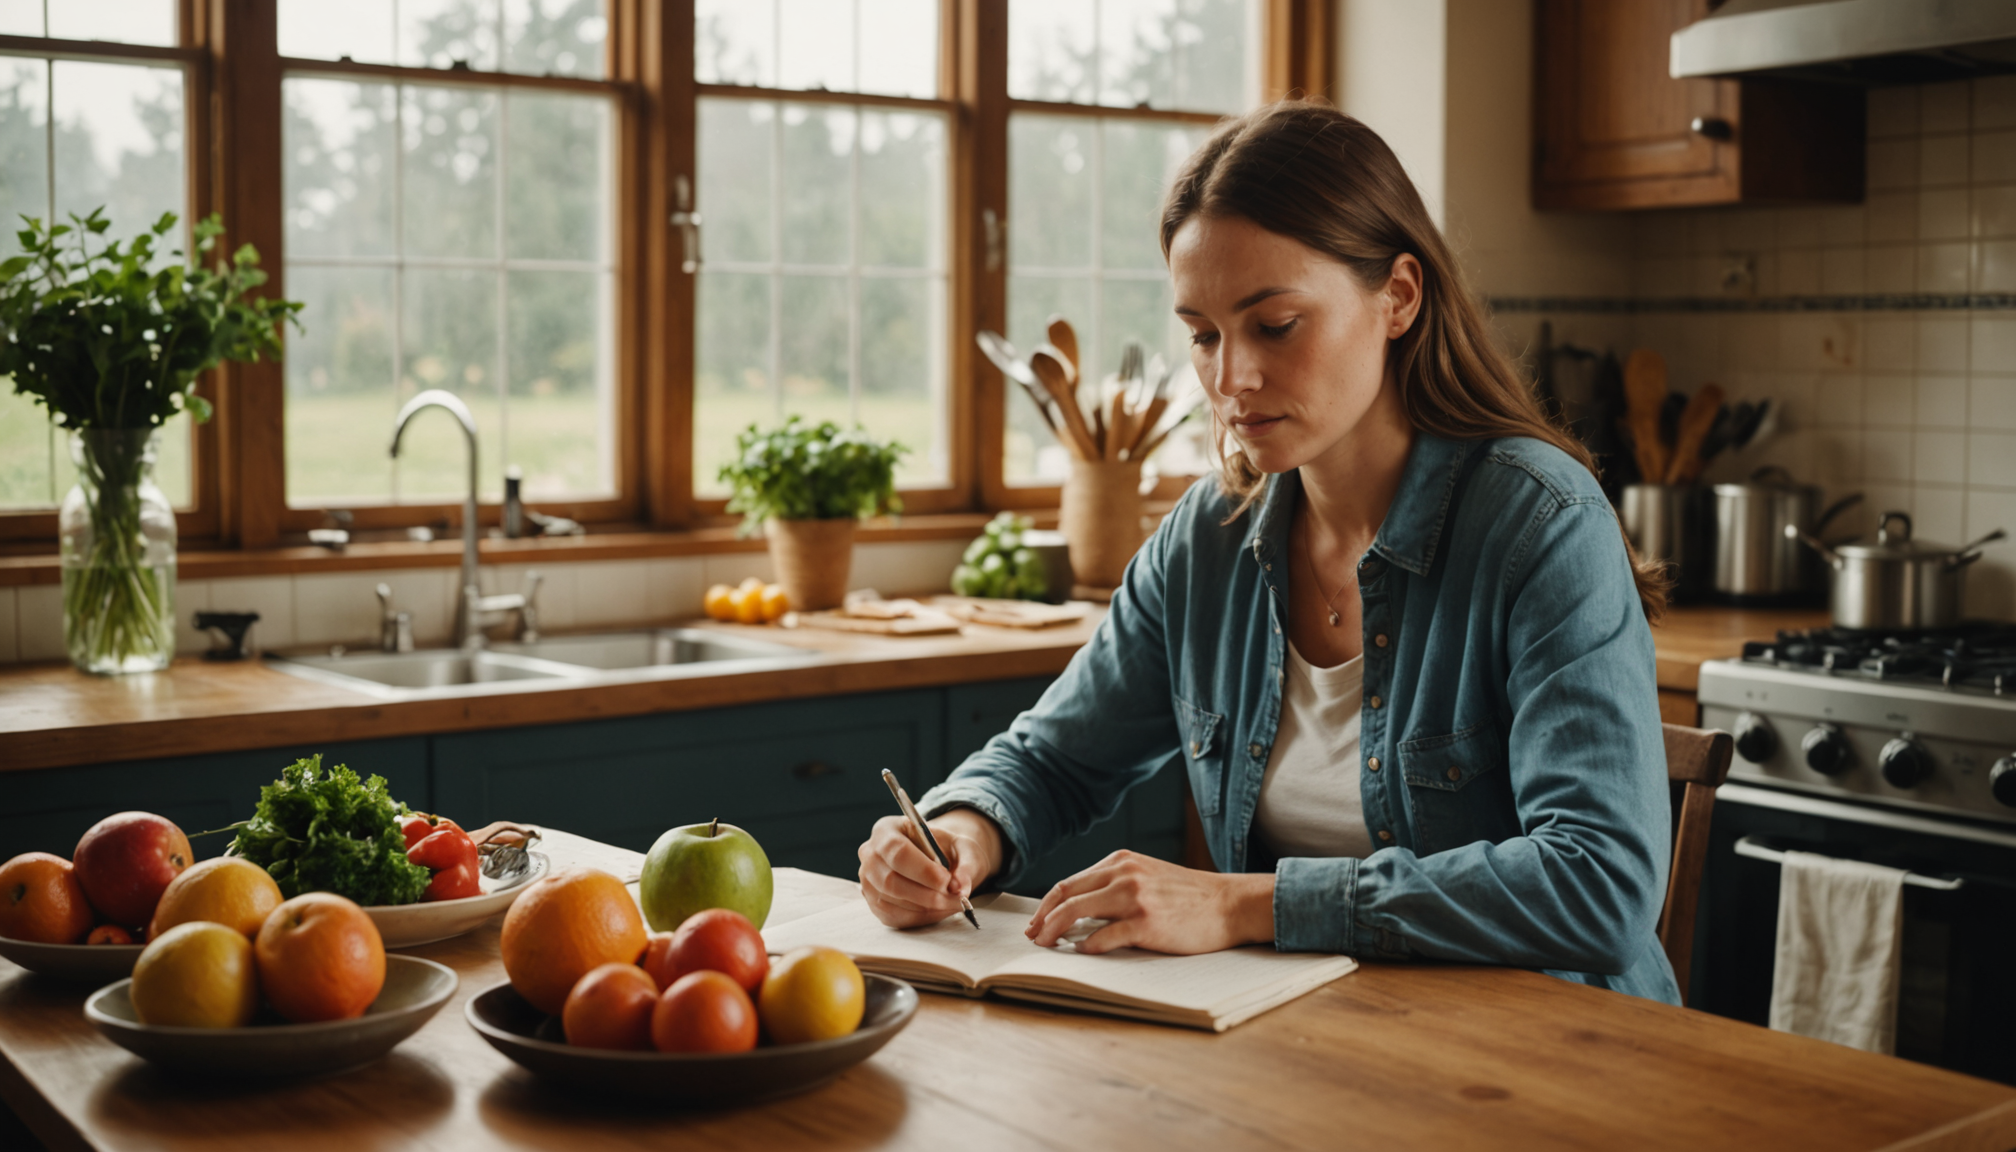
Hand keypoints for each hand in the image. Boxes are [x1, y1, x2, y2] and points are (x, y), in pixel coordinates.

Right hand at [857, 808, 1002, 927]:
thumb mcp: (962, 847)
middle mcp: (870, 854)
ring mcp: (867, 881)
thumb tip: (960, 887)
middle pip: (890, 880)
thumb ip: (966, 864)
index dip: (922, 870)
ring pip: (892, 902)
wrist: (936, 860)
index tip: (947, 881)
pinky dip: (920, 918)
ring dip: (927, 908)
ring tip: (952, 904)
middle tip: (955, 899)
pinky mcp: (874, 903)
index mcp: (886, 830)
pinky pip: (893, 917)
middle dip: (926, 894)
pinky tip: (939, 910)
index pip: (897, 851)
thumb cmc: (945, 849)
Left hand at [1024, 851, 1275, 954]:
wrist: (1229, 904)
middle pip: (1065, 895)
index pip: (1069, 882)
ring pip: (1076, 913)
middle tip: (1033, 938)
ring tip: (1047, 947)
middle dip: (1042, 919)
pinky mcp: (1146, 922)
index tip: (1036, 922)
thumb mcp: (1147, 875)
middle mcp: (1124, 874)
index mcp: (1121, 861)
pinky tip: (1081, 952)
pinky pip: (1104, 937)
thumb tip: (1077, 911)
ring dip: (1055, 932)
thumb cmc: (1187, 896)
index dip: (1046, 905)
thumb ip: (1115, 885)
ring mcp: (1134, 897)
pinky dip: (1087, 946)